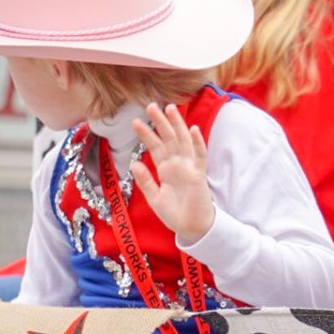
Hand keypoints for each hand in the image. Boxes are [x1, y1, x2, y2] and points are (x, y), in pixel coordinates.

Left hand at [131, 103, 215, 243]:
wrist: (192, 228)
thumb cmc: (175, 214)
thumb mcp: (154, 198)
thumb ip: (145, 181)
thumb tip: (134, 163)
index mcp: (166, 170)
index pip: (156, 147)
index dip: (146, 134)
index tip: (136, 121)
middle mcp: (177, 165)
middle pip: (169, 139)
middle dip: (160, 122)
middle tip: (150, 105)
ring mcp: (189, 168)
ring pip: (183, 142)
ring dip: (177, 125)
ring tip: (169, 108)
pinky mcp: (199, 175)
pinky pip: (199, 156)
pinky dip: (197, 143)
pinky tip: (192, 130)